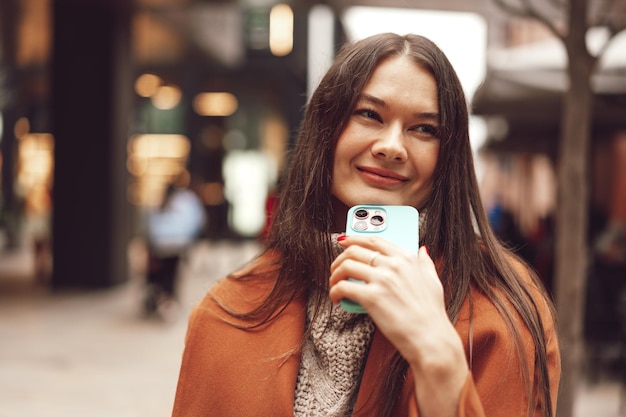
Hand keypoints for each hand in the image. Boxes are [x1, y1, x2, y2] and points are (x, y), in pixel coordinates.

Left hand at [329, 236, 448, 363]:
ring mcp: (381, 280)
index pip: (374, 241)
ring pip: (345, 266)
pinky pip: (343, 287)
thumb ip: (425, 263)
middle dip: (339, 258)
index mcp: (406, 258)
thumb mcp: (433, 281)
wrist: (430, 338)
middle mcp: (392, 264)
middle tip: (336, 268)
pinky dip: (334, 291)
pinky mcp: (371, 297)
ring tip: (334, 284)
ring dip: (334, 274)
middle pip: (355, 250)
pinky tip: (336, 298)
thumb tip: (422, 250)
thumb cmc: (431, 313)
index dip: (354, 239)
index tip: (344, 242)